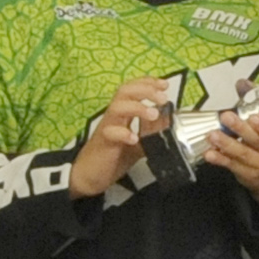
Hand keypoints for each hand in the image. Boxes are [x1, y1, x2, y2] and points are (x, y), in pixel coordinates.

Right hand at [66, 77, 173, 198]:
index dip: (147, 83)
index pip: (133, 90)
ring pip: (117, 108)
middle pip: (125, 92)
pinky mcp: (103, 142)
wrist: (89, 175)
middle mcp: (114, 116)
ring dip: (137, 107)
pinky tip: (134, 138)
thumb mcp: (139, 142)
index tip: (164, 84)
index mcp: (123, 113)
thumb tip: (169, 120)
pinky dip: (123, 133)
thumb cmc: (113, 156)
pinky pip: (110, 133)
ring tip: (153, 114)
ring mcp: (107, 127)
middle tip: (162, 97)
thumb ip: (151, 131)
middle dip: (145, 90)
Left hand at [200, 104, 258, 202]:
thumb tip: (243, 83)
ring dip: (227, 144)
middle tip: (226, 117)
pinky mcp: (250, 175)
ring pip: (245, 155)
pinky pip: (234, 166)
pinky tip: (210, 154)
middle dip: (241, 129)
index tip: (253, 117)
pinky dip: (221, 159)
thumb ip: (254, 101)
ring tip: (213, 135)